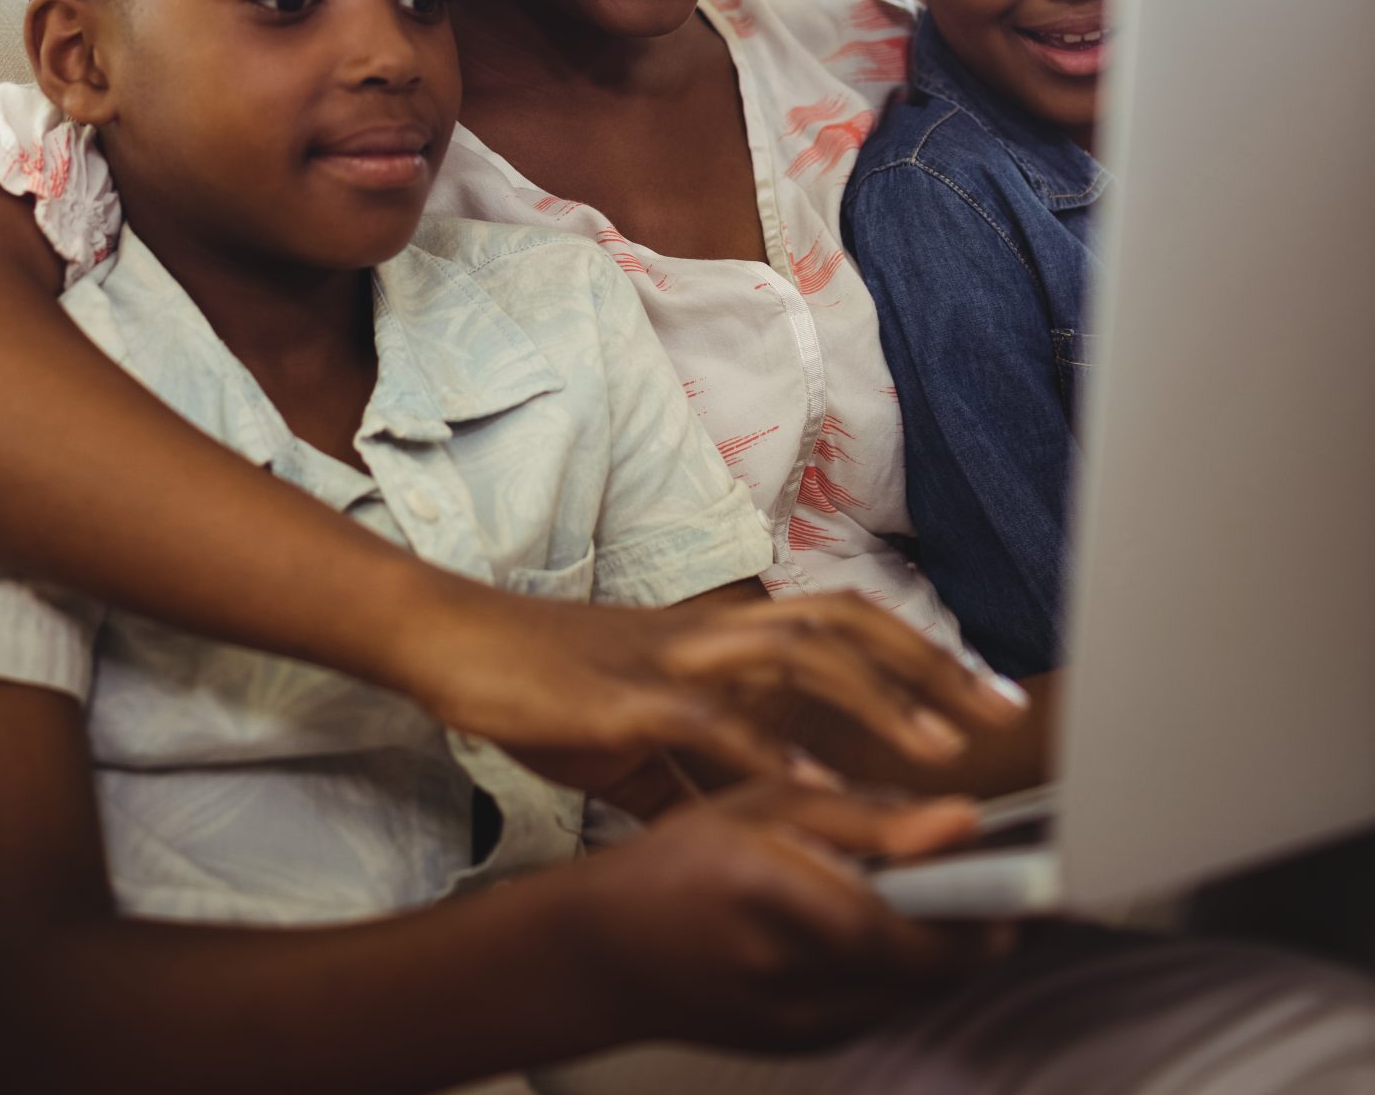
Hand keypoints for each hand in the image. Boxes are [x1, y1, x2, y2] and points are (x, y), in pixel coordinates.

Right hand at [397, 579, 1025, 801]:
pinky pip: (704, 719)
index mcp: (718, 639)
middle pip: (842, 624)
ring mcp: (670, 657)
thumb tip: (753, 822)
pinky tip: (807, 781)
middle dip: (925, 666)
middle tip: (994, 715)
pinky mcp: (622, 696)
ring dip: (871, 698)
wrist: (453, 644)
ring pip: (794, 655)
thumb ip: (700, 770)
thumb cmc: (542, 684)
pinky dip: (759, 748)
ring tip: (932, 748)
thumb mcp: (639, 732)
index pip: (841, 626)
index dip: (916, 654)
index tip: (981, 697)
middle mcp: (710, 633)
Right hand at [565, 777, 1004, 1052]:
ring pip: (911, 993)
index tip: (1026, 891)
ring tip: (931, 900)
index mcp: (779, 899)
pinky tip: (875, 933)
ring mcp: (799, 1024)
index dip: (981, 920)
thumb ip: (869, 817)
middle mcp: (791, 975)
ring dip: (936, 953)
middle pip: (925, 970)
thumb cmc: (678, 863)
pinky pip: (880, 1009)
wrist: (604, 954)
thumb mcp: (764, 805)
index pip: (911, 932)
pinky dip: (895, 974)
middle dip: (971, 932)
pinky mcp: (803, 1046)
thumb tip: (961, 820)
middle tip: (991, 886)